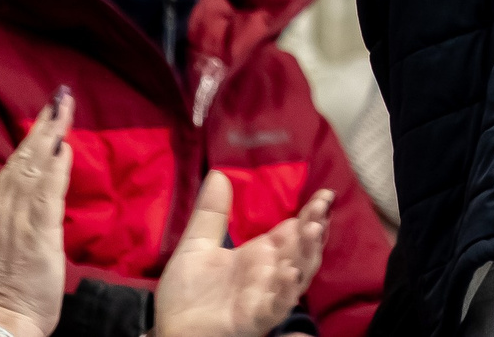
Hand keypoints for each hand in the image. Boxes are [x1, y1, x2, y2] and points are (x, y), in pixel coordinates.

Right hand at [0, 90, 72, 336]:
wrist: (1, 322)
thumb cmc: (9, 290)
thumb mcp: (6, 245)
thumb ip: (19, 217)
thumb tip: (37, 193)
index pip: (14, 169)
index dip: (31, 140)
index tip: (47, 116)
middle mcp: (2, 211)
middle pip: (23, 160)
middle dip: (42, 126)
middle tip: (60, 97)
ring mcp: (17, 221)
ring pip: (33, 169)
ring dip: (50, 136)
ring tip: (64, 108)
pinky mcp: (36, 234)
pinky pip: (46, 193)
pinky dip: (55, 168)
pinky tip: (65, 147)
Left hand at [153, 177, 331, 336]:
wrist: (170, 329)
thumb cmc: (186, 292)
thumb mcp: (196, 245)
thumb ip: (211, 213)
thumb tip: (219, 173)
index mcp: (260, 253)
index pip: (293, 230)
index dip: (309, 213)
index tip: (323, 194)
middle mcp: (270, 273)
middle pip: (301, 249)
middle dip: (313, 228)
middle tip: (320, 208)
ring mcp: (266, 295)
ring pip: (298, 274)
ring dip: (307, 254)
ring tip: (312, 230)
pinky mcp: (256, 318)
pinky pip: (277, 305)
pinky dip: (286, 290)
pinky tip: (289, 272)